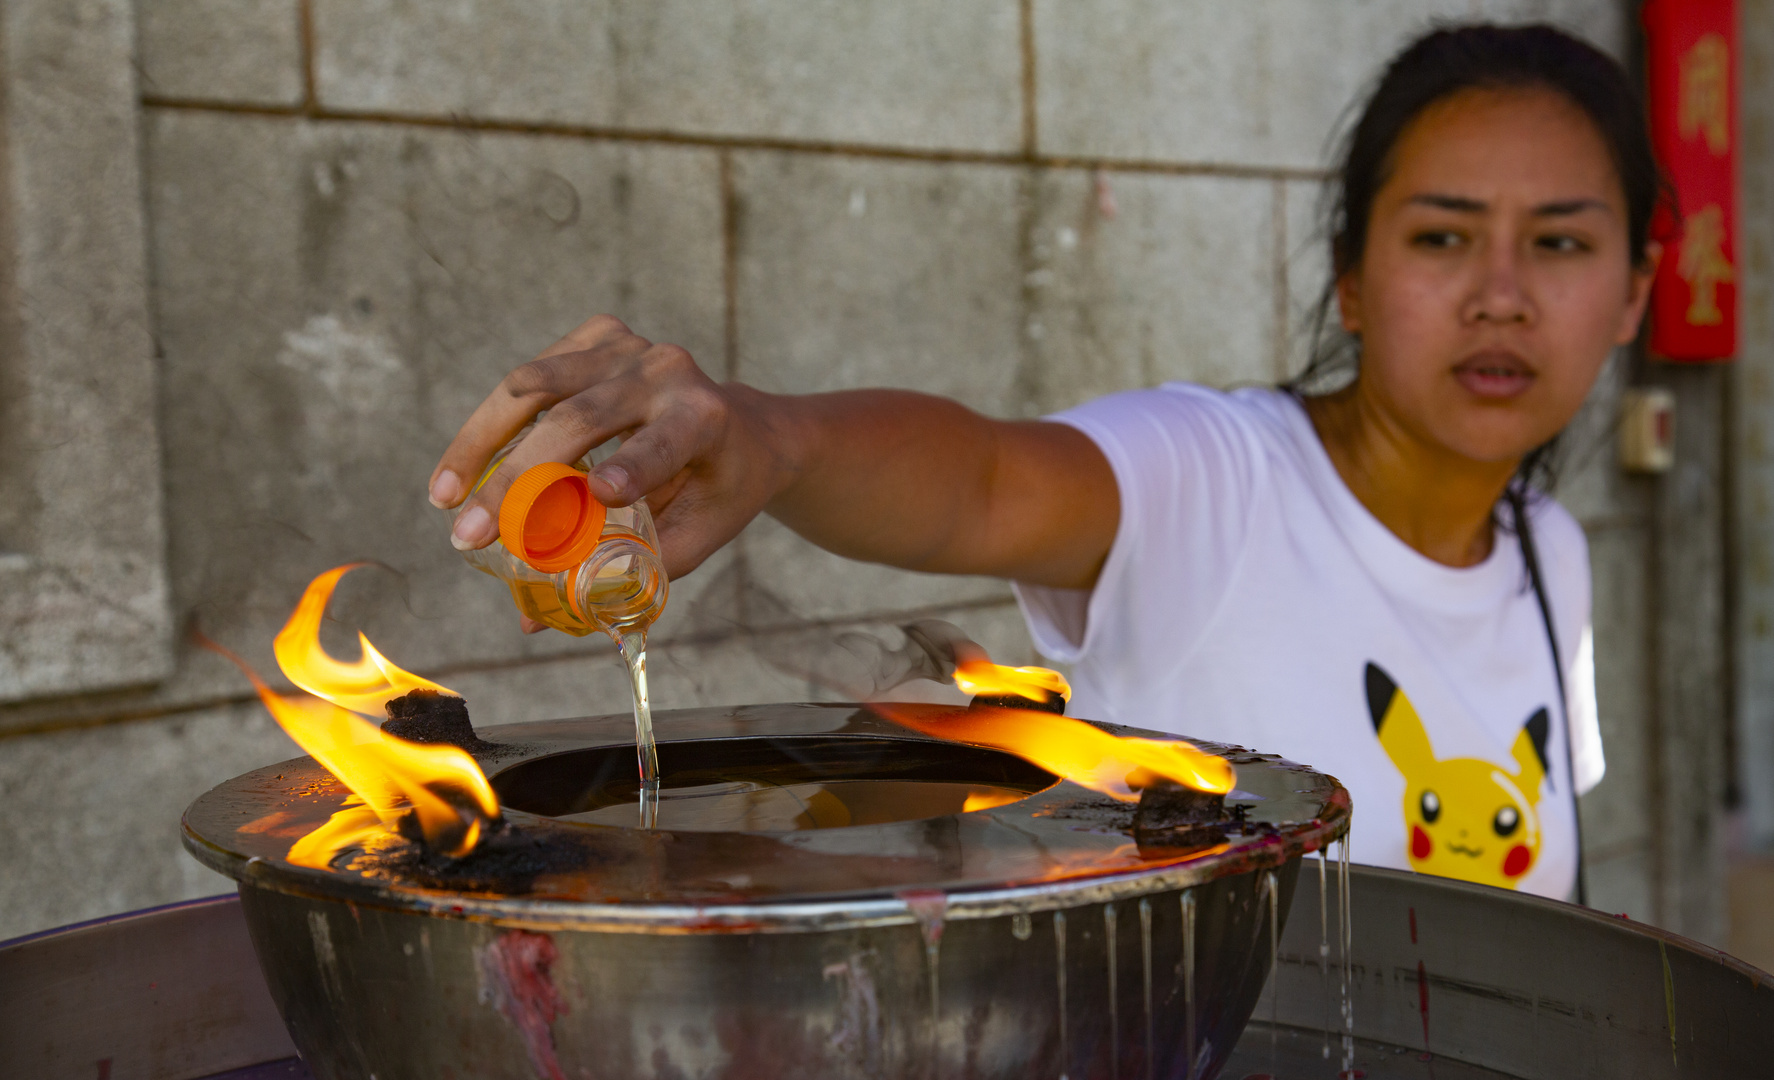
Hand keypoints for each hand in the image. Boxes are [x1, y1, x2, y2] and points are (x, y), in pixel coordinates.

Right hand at [430, 315, 793, 588]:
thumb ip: (628, 575)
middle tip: (469, 535)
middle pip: (579, 419)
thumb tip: (534, 622)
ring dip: (480, 443)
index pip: (664, 442)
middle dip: (517, 480)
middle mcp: (667, 372)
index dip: (633, 465)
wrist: (743, 427)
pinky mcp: (598, 335)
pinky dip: (491, 422)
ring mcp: (628, 347)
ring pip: (535, 387)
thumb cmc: (719, 490)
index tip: (600, 494)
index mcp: (705, 418)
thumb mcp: (697, 536)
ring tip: (443, 498)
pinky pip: (530, 379)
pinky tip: (467, 465)